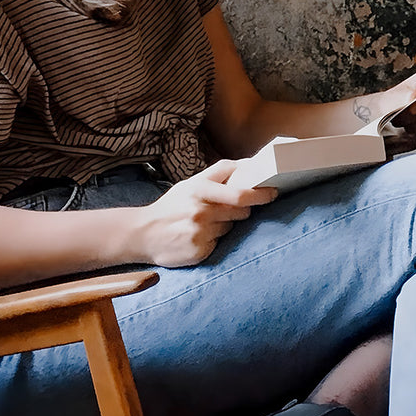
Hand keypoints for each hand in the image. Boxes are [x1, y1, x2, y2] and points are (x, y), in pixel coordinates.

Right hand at [130, 160, 275, 266]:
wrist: (142, 234)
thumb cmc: (172, 206)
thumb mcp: (191, 183)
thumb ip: (220, 174)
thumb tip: (250, 164)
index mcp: (199, 189)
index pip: (240, 193)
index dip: (260, 194)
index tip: (273, 191)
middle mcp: (201, 211)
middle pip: (242, 211)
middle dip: (242, 209)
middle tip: (230, 209)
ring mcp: (201, 232)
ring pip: (231, 227)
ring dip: (224, 225)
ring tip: (203, 223)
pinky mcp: (200, 251)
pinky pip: (220, 244)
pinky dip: (214, 240)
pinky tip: (197, 237)